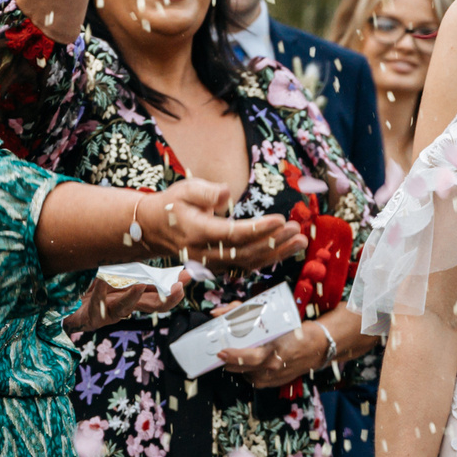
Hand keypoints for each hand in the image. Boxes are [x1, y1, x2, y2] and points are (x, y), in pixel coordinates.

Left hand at [68, 275, 183, 334]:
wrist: (62, 305)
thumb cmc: (90, 289)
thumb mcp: (115, 274)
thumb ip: (133, 269)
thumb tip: (152, 253)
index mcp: (135, 294)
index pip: (162, 291)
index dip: (176, 285)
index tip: (188, 275)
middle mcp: (126, 305)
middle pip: (153, 306)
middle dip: (169, 297)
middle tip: (179, 286)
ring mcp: (109, 313)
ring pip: (126, 308)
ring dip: (134, 296)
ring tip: (141, 283)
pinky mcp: (91, 318)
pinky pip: (97, 304)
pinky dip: (100, 289)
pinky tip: (103, 277)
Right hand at [132, 180, 305, 268]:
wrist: (154, 229)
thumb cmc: (173, 204)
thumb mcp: (184, 189)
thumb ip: (205, 192)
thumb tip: (226, 193)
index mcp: (196, 232)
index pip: (232, 234)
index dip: (258, 229)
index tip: (281, 219)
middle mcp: (204, 253)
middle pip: (244, 252)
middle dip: (274, 242)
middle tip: (298, 229)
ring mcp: (211, 265)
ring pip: (248, 263)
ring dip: (276, 253)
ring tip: (301, 241)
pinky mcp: (218, 267)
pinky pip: (245, 266)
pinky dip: (268, 259)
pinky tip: (287, 250)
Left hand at [226, 321, 331, 389]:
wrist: (319, 346)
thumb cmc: (298, 331)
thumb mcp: (275, 320)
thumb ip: (246, 314)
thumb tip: (221, 312)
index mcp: (274, 351)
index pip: (246, 357)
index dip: (232, 356)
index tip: (221, 352)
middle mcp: (273, 367)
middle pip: (242, 368)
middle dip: (229, 361)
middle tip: (224, 352)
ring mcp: (275, 377)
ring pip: (247, 376)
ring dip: (239, 367)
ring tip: (236, 357)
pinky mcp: (277, 382)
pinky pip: (256, 381)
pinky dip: (250, 373)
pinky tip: (250, 365)